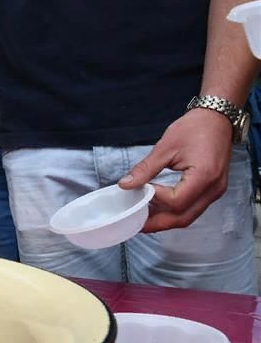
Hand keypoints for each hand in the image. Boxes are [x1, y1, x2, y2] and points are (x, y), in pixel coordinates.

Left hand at [118, 108, 232, 231]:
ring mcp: (215, 191)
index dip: (155, 200)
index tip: (139, 191)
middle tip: (135, 224)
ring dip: (166, 219)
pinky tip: (158, 207)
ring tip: (144, 217)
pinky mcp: (212, 190)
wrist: (216, 119)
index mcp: (204, 177)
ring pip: (189, 216)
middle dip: (158, 223)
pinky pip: (193, 208)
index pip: (176, 201)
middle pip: (184, 217)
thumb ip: (145, 169)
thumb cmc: (195, 128)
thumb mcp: (165, 147)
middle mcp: (213, 189)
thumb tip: (126, 184)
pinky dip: (175, 211)